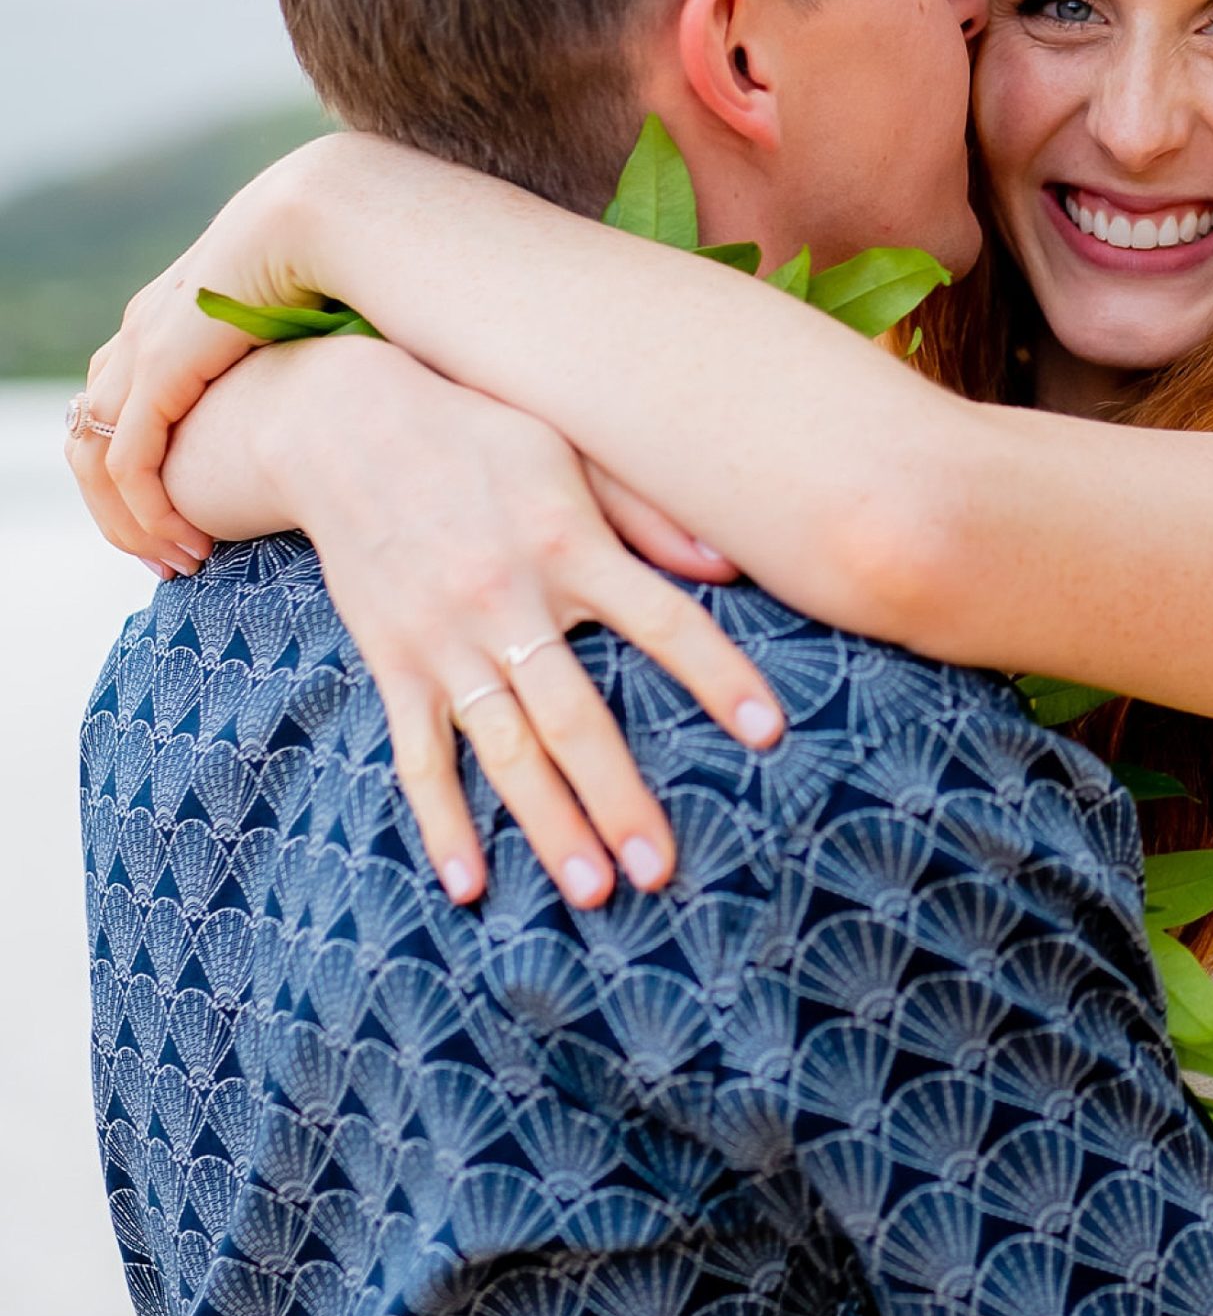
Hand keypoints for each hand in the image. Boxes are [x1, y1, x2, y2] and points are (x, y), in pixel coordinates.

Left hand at [67, 140, 337, 562]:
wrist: (329, 221)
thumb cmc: (348, 272)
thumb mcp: (309, 335)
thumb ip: (300, 376)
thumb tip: (342, 412)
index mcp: (174, 318)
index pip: (128, 404)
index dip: (148, 470)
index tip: (194, 521)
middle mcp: (143, 332)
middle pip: (97, 433)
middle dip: (123, 507)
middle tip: (170, 556)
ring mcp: (143, 351)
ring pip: (99, 459)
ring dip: (130, 521)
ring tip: (176, 561)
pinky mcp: (159, 373)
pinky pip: (129, 463)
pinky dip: (147, 512)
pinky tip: (188, 544)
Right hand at [86, 328, 786, 908]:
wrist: (341, 423)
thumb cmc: (478, 431)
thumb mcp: (569, 448)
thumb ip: (648, 512)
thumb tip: (730, 565)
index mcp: (566, 544)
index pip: (664, 623)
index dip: (720, 677)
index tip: (769, 732)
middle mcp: (506, 600)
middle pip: (575, 716)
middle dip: (620, 797)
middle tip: (661, 870)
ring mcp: (444, 640)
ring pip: (504, 751)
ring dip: (547, 825)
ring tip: (591, 892)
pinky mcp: (394, 663)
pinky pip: (419, 756)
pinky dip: (441, 822)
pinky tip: (469, 883)